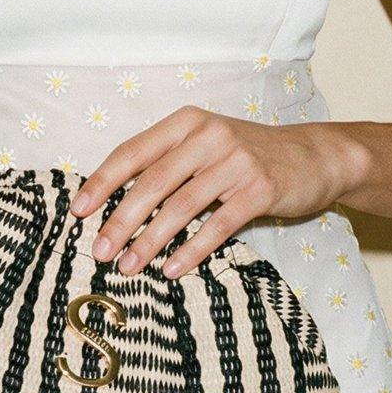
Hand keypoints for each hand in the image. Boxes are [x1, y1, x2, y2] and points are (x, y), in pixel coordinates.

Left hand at [69, 107, 352, 277]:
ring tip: (128, 267)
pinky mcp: (260, 189)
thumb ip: (167, 164)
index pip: (132, 152)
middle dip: (120, 220)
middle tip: (99, 251)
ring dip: (150, 241)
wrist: (314, 155)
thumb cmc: (247, 156)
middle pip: (151, 182)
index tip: (78, 211)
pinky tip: (172, 269)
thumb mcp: (205, 145)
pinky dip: (191, 250)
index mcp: (186, 122)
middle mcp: (208, 136)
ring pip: (180, 206)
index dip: (102, 182)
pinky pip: (217, 225)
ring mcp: (235, 161)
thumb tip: (114, 203)